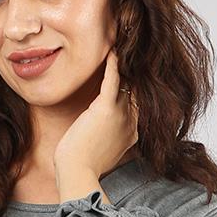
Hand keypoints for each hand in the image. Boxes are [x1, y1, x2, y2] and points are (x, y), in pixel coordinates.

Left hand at [53, 50, 138, 198]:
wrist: (77, 174)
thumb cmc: (84, 164)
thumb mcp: (103, 148)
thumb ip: (110, 134)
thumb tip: (102, 128)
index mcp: (133, 131)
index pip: (139, 101)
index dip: (137, 84)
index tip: (135, 69)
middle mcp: (132, 121)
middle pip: (137, 87)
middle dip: (136, 69)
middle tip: (133, 47)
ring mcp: (122, 115)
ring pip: (128, 80)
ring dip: (127, 61)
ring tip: (124, 42)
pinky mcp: (106, 109)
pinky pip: (113, 79)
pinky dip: (113, 63)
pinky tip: (113, 48)